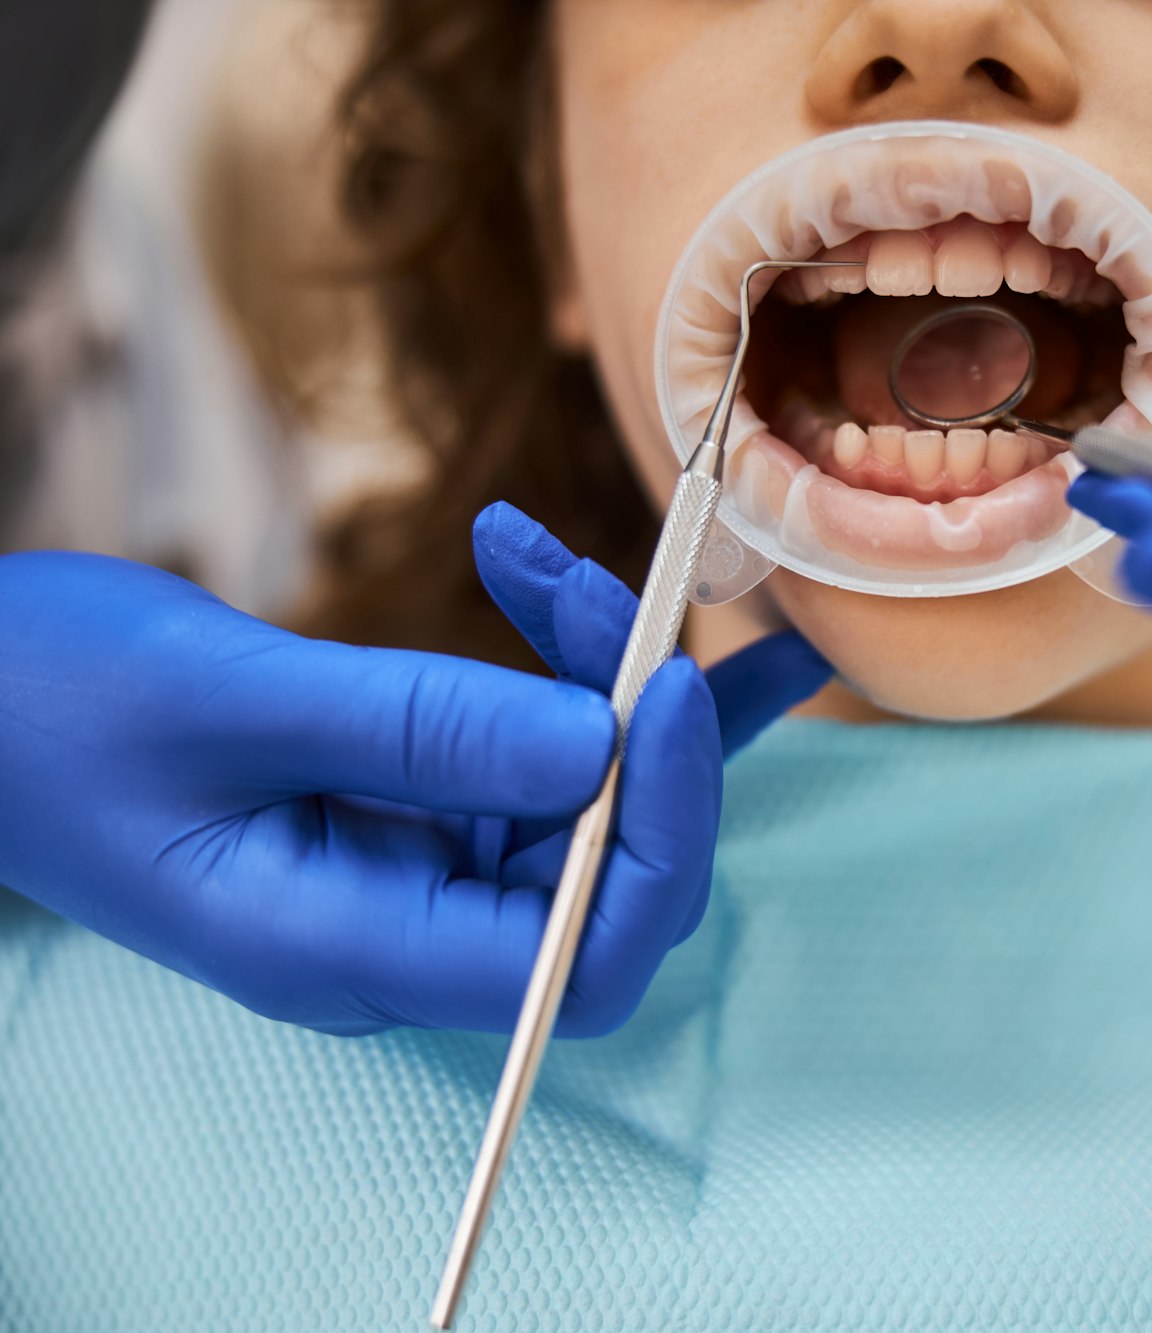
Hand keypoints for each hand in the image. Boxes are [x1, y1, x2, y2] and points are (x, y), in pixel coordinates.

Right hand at [0, 534, 827, 1036]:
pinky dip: (592, 684)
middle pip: (607, 873)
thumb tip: (608, 746)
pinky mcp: (419, 811)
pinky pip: (545, 762)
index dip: (658, 839)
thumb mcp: (234, 703)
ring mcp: (416, 875)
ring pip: (588, 801)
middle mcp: (403, 935)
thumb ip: (424, 732)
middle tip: (581, 587)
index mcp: (348, 951)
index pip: (576, 961)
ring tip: (554, 562)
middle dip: (635, 727)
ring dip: (603, 677)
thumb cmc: (46, 707)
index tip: (663, 689)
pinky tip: (625, 612)